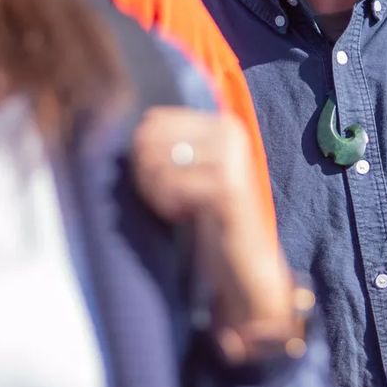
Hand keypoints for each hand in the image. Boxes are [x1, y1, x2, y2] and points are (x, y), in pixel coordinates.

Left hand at [132, 107, 299, 356]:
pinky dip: (168, 205)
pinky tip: (184, 217)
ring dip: (156, 192)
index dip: (143, 154)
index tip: (160, 184)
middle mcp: (230, 133)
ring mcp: (231, 158)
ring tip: (177, 209)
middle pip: (150, 139)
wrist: (247, 266)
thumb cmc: (215, 222)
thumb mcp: (194, 175)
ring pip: (156, 161)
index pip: (155, 121)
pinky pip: (171, 184)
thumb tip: (138, 127)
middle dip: (146, 174)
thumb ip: (173, 147)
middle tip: (166, 201)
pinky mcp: (227, 187)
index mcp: (222, 125)